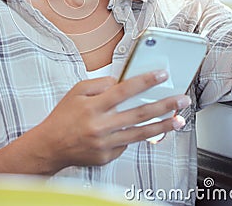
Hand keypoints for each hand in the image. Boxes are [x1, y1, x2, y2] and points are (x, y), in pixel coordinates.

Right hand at [35, 70, 189, 172]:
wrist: (50, 146)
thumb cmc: (63, 117)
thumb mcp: (76, 91)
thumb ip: (99, 84)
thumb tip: (121, 84)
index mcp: (93, 106)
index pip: (124, 90)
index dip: (145, 81)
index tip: (161, 75)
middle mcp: (101, 125)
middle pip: (139, 113)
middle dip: (164, 105)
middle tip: (181, 99)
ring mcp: (106, 143)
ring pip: (140, 133)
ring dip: (162, 126)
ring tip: (179, 119)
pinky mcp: (107, 156)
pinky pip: (126, 143)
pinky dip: (134, 135)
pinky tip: (138, 130)